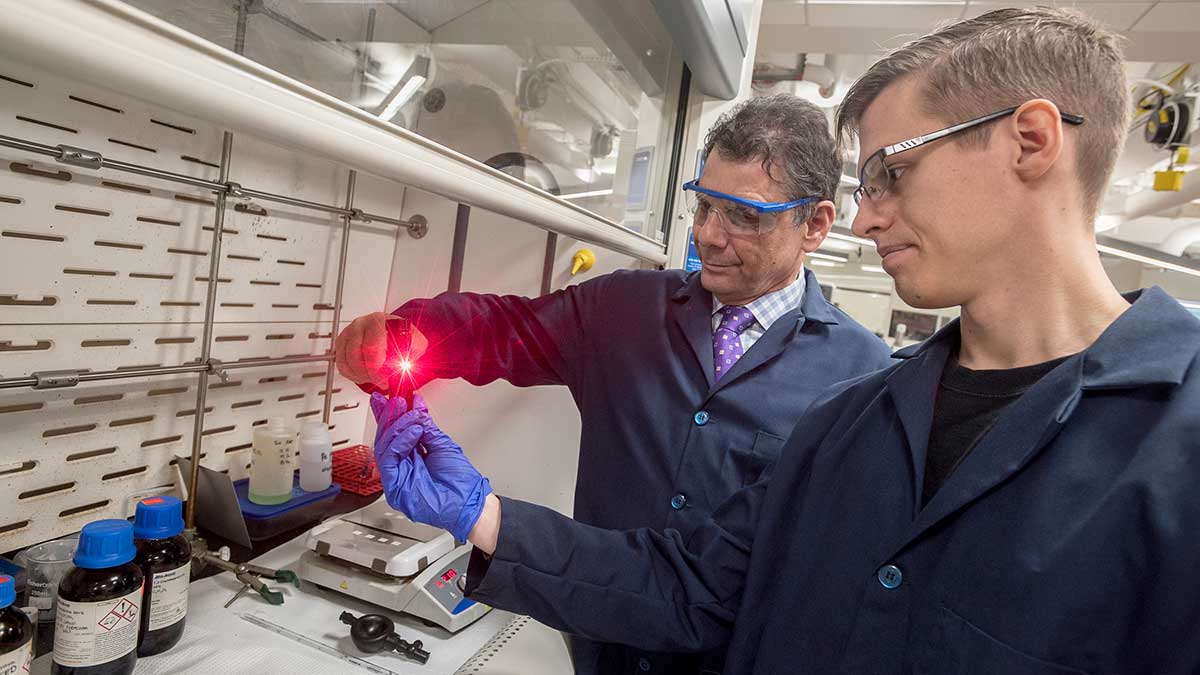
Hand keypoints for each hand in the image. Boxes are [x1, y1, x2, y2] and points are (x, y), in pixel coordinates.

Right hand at [336, 313, 428, 389]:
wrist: (393, 331)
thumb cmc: (402, 338)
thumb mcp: (416, 343)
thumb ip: (413, 353)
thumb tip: (404, 367)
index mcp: (379, 321)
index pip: (372, 347)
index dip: (378, 369)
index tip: (386, 378)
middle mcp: (361, 324)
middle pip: (356, 356)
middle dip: (370, 375)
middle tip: (382, 381)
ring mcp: (349, 332)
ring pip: (348, 362)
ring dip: (362, 375)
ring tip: (374, 377)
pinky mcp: (341, 342)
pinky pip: (341, 364)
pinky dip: (352, 374)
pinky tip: (364, 373)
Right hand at [370, 392, 491, 541]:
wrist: (468, 501)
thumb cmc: (460, 480)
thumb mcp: (440, 443)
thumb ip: (425, 424)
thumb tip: (416, 403)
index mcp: (411, 456)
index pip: (394, 432)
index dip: (388, 414)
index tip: (387, 396)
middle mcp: (401, 466)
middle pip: (385, 437)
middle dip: (390, 416)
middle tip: (397, 400)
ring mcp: (396, 476)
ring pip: (384, 445)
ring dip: (398, 426)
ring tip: (412, 416)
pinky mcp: (394, 486)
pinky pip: (388, 458)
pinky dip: (400, 441)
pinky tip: (414, 431)